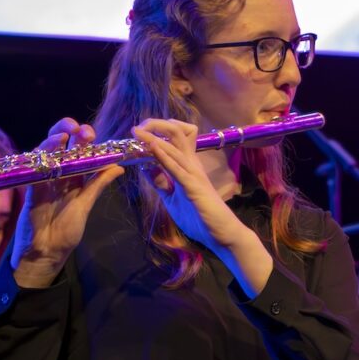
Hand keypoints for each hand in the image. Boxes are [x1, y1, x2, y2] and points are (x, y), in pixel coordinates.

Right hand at [11, 118, 123, 287]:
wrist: (47, 252)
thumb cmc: (66, 231)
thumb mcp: (86, 204)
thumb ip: (98, 185)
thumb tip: (119, 166)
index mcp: (74, 177)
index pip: (78, 151)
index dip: (83, 140)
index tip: (91, 134)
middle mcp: (58, 174)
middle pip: (60, 145)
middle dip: (67, 131)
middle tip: (78, 128)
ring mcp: (43, 180)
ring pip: (45, 153)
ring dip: (53, 142)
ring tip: (63, 135)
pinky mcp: (30, 189)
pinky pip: (33, 170)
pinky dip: (38, 159)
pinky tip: (45, 151)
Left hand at [131, 119, 247, 250]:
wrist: (221, 233)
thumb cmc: (200, 216)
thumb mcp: (172, 199)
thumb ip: (161, 183)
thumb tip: (145, 169)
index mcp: (188, 165)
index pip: (176, 137)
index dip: (158, 130)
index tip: (140, 133)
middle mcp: (192, 164)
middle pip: (176, 133)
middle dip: (155, 126)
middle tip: (137, 128)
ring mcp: (193, 174)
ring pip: (175, 146)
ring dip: (154, 138)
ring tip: (138, 131)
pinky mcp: (193, 187)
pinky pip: (177, 168)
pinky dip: (164, 156)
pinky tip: (153, 147)